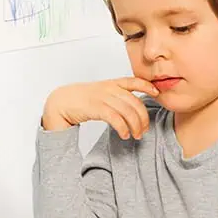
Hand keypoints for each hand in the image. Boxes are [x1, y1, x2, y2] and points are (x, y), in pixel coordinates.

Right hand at [42, 77, 159, 139]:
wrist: (61, 101)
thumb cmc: (81, 100)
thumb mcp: (101, 93)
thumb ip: (115, 97)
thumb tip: (130, 107)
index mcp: (112, 84)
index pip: (134, 81)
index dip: (147, 86)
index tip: (157, 93)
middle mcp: (109, 89)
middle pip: (135, 102)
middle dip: (143, 118)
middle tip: (144, 130)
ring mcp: (103, 97)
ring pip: (127, 111)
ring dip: (135, 126)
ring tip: (136, 135)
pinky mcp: (96, 107)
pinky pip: (115, 118)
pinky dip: (123, 128)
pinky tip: (124, 135)